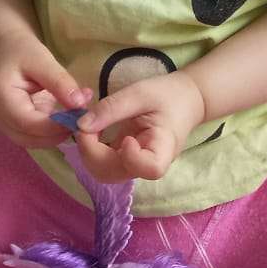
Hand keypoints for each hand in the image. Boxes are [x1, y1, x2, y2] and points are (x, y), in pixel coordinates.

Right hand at [0, 32, 88, 148]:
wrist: (8, 51)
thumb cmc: (23, 51)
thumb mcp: (43, 60)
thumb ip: (60, 82)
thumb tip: (80, 104)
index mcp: (1, 99)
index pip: (28, 123)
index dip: (55, 126)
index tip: (79, 119)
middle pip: (29, 138)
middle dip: (57, 134)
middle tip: (82, 120)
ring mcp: (4, 123)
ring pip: (33, 141)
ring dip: (56, 134)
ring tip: (77, 116)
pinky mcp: (14, 125)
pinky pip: (34, 135)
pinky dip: (53, 129)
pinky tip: (68, 116)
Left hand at [75, 70, 206, 181]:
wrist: (184, 101)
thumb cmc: (168, 95)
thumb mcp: (140, 93)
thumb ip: (111, 108)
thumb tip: (81, 126)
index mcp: (164, 147)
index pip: (150, 169)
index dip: (131, 157)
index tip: (126, 136)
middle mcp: (148, 164)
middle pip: (116, 174)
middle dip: (92, 153)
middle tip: (86, 126)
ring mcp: (135, 166)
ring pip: (105, 173)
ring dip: (89, 152)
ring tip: (89, 127)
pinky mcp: (126, 162)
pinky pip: (105, 164)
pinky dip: (92, 150)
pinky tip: (93, 131)